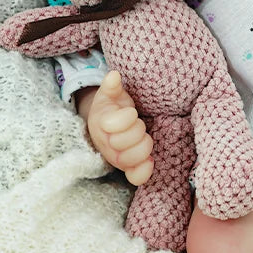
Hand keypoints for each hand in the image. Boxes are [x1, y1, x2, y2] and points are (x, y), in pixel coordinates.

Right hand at [85, 71, 153, 185]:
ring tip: (145, 138)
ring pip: (129, 160)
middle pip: (122, 143)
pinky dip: (143, 172)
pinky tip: (150, 161)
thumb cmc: (112, 109)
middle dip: (137, 131)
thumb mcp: (110, 95)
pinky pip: (134, 176)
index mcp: (102, 123)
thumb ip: (111, 86)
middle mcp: (107, 143)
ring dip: (142, 148)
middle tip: (140, 125)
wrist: (107, 129)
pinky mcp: (128, 168)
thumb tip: (114, 75)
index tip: (131, 112)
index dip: (126, 118)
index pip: (112, 124)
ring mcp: (117, 157)